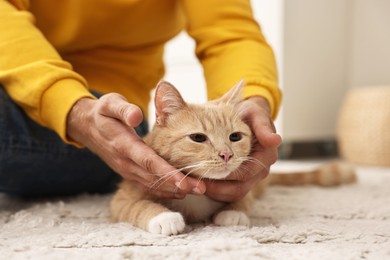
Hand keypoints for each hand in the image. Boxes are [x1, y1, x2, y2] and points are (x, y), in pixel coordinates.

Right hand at [67, 94, 205, 198]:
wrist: (87, 127)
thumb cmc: (103, 112)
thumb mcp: (110, 104)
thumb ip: (123, 109)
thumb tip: (136, 115)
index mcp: (123, 144)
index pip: (148, 161)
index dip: (166, 172)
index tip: (184, 181)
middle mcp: (125, 161)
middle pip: (155, 177)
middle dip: (178, 184)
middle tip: (202, 188)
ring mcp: (127, 169)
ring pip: (153, 184)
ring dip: (175, 189)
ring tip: (199, 190)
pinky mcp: (129, 172)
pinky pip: (148, 184)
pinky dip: (165, 190)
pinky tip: (182, 191)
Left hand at [204, 96, 280, 201]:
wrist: (246, 115)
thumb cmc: (249, 113)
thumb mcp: (255, 113)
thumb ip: (263, 126)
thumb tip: (275, 140)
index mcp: (266, 155)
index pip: (247, 172)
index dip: (228, 173)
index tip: (209, 171)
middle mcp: (260, 170)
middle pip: (239, 188)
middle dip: (217, 186)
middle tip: (197, 180)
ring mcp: (251, 177)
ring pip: (233, 193)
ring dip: (214, 191)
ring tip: (196, 182)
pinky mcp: (241, 181)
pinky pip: (229, 193)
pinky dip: (215, 190)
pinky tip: (201, 182)